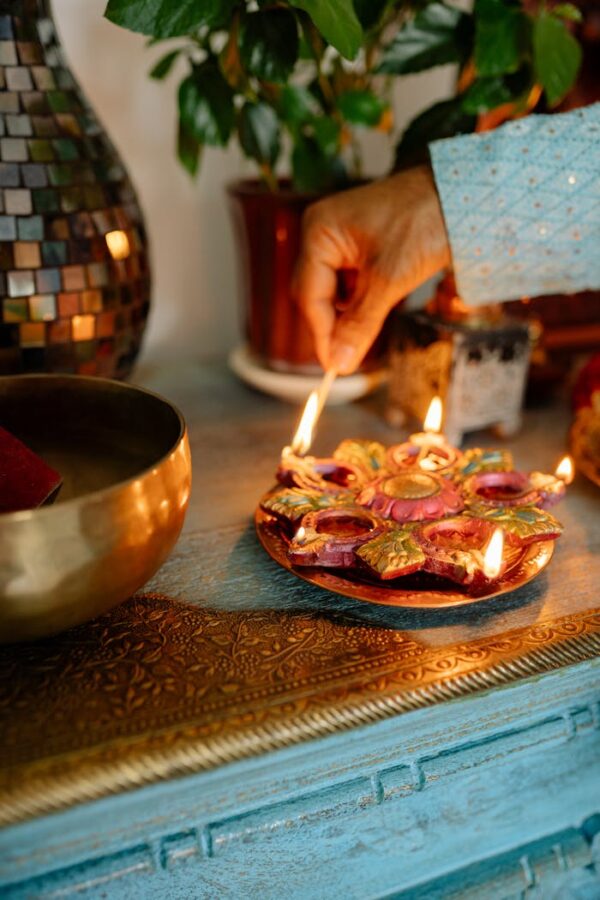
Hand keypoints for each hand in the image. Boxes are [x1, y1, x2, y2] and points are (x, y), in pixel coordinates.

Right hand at [294, 165, 450, 373]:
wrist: (462, 195)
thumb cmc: (424, 221)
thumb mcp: (390, 280)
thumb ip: (361, 323)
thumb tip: (340, 362)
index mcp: (319, 232)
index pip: (309, 295)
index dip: (322, 334)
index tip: (336, 366)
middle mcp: (321, 232)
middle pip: (314, 293)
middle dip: (332, 325)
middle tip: (348, 357)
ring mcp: (338, 236)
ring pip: (331, 290)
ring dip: (346, 314)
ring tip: (366, 330)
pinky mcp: (357, 243)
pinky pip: (348, 280)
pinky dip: (358, 299)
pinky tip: (374, 308)